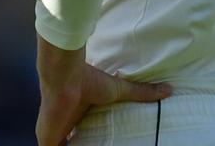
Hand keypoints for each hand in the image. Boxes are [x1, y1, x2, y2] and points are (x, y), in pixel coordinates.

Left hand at [35, 35, 170, 145]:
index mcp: (73, 116)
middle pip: (69, 143)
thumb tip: (168, 89)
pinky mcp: (46, 139)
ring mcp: (51, 134)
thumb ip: (141, 92)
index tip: (98, 144)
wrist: (66, 76)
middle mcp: (61, 126)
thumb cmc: (88, 80)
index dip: (86, 141)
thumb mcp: (118, 90)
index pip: (77, 135)